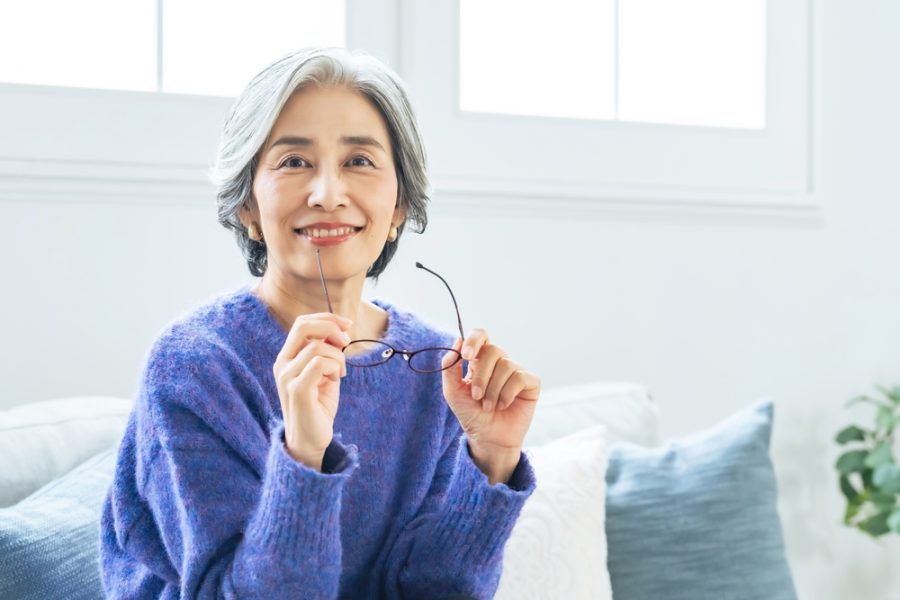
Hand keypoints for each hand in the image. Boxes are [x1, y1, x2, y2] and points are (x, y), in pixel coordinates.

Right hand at [273, 312, 351, 469]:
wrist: (311, 439)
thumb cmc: (318, 406)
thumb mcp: (325, 373)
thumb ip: (328, 353)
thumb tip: (340, 332)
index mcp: (287, 357)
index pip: (302, 324)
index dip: (327, 318)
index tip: (347, 324)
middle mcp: (282, 364)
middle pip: (303, 326)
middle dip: (330, 327)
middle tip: (346, 341)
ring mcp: (287, 377)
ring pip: (317, 347)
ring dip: (338, 357)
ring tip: (340, 373)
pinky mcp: (297, 390)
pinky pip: (320, 364)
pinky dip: (335, 367)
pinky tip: (337, 379)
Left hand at [440, 329, 539, 481]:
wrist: (487, 438)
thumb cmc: (471, 414)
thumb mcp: (453, 392)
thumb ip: (450, 368)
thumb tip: (456, 341)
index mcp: (480, 359)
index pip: (481, 335)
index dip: (474, 340)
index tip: (466, 356)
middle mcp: (499, 361)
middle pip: (493, 350)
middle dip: (481, 376)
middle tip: (476, 397)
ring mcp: (516, 371)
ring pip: (506, 365)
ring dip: (493, 390)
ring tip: (488, 406)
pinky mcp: (530, 383)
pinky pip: (520, 377)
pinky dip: (507, 394)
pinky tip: (503, 405)